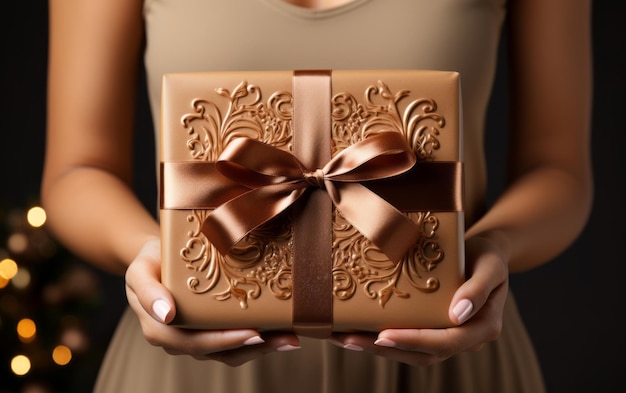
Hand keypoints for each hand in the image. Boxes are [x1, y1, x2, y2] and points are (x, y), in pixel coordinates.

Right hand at [124, 238, 300, 365]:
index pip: (192, 342)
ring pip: (231, 352)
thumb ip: (147, 290)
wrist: (158, 256)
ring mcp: (198, 337)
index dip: (223, 340)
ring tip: (290, 339)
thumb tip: (165, 314)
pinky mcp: (214, 330)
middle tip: (283, 339)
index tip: (253, 333)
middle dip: (252, 347)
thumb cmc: (150, 261)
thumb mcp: (139, 269)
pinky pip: (237, 342)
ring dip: (263, 348)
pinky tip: (283, 332)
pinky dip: (261, 339)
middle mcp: (180, 339)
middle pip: (218, 351)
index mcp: (160, 328)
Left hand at [328, 235, 508, 365]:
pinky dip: (379, 337)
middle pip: (422, 354)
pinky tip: (352, 330)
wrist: (485, 254)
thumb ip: (478, 288)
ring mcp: (446, 336)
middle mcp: (463, 338)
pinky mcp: (431, 329)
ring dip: (375, 348)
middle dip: (384, 349)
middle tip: (349, 339)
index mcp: (481, 327)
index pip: (446, 342)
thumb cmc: (487, 255)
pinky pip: (406, 339)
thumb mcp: (491, 265)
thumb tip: (458, 314)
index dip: (413, 341)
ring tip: (342, 338)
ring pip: (410, 352)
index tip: (383, 336)